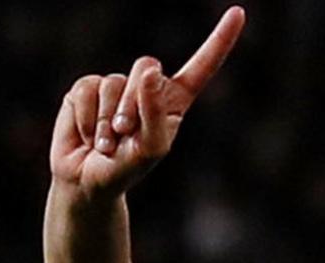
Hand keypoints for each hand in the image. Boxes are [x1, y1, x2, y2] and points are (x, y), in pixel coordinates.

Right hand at [49, 6, 244, 198]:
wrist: (88, 183)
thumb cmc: (126, 170)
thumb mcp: (151, 149)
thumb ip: (156, 113)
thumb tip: (151, 72)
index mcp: (174, 101)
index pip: (201, 67)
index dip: (219, 40)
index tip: (238, 13)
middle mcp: (147, 88)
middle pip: (146, 66)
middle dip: (133, 103)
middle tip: (125, 134)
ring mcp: (117, 86)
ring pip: (114, 82)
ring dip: (107, 120)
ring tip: (106, 144)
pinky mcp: (87, 89)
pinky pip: (87, 89)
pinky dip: (86, 119)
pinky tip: (87, 137)